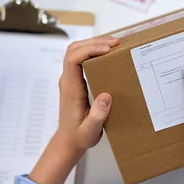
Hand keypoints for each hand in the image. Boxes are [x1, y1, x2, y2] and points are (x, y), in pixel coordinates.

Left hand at [29, 36, 118, 183]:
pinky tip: (107, 53)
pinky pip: (80, 58)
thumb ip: (98, 115)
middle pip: (74, 50)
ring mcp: (70, 79)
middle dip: (94, 42)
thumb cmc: (80, 136)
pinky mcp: (75, 80)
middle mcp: (68, 81)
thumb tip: (106, 96)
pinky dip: (93, 51)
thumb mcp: (90, 131)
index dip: (89, 50)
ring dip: (93, 44)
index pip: (73, 59)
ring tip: (114, 44)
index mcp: (71, 89)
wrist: (68, 141)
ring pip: (76, 51)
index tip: (107, 50)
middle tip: (116, 42)